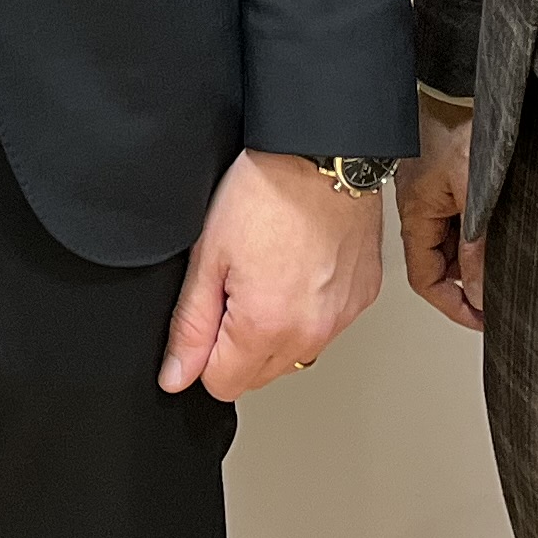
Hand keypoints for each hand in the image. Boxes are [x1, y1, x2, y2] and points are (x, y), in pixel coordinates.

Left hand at [157, 150, 383, 401]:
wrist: (323, 152)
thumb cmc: (265, 191)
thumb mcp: (208, 255)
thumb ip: (191, 325)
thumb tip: (176, 375)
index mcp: (266, 326)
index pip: (222, 385)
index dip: (204, 353)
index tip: (208, 311)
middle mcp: (311, 333)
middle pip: (260, 376)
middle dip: (238, 345)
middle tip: (236, 284)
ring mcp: (342, 318)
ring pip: (295, 354)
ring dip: (275, 330)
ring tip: (269, 273)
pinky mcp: (362, 299)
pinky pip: (325, 327)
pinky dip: (308, 309)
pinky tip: (298, 269)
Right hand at [397, 95, 484, 332]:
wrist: (459, 78)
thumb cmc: (460, 124)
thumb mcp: (475, 194)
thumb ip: (477, 246)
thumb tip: (480, 290)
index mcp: (416, 213)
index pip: (426, 278)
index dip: (454, 304)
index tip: (483, 318)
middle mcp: (418, 204)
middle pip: (437, 262)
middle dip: (466, 282)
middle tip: (499, 295)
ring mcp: (430, 189)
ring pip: (449, 239)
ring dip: (472, 256)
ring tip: (503, 264)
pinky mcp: (444, 174)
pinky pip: (456, 215)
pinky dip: (475, 231)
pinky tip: (497, 230)